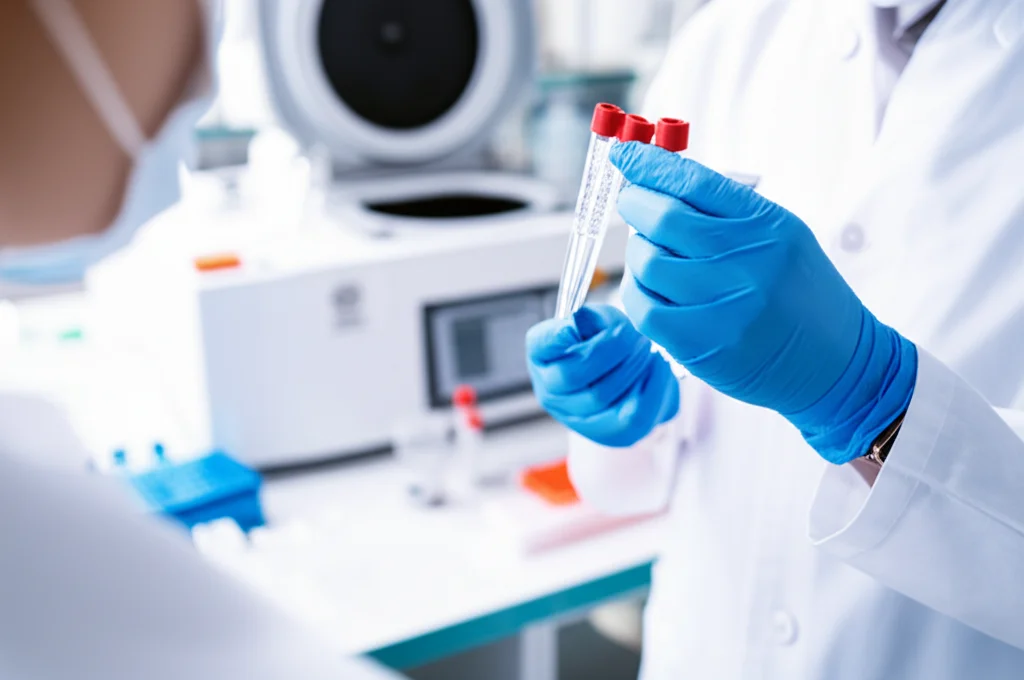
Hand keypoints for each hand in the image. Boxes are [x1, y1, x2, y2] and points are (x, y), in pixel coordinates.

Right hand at [526, 305, 679, 446]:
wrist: (635, 375)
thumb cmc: (611, 342)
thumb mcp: (600, 320)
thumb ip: (590, 320)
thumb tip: (581, 322)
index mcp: (542, 355)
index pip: (541, 346)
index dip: (556, 337)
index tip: (577, 323)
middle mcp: (550, 391)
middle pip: (572, 374)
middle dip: (612, 349)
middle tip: (636, 336)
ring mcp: (576, 419)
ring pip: (601, 397)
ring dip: (632, 367)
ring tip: (648, 351)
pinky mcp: (610, 436)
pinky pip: (631, 419)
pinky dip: (652, 390)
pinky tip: (660, 369)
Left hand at [610, 142, 916, 463]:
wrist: (835, 363)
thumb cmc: (801, 296)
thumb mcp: (781, 237)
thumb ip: (727, 210)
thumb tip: (659, 180)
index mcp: (767, 226)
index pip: (695, 183)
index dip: (651, 166)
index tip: (626, 155)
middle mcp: (747, 262)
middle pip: (663, 219)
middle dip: (636, 205)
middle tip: (633, 204)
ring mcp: (722, 305)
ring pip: (647, 262)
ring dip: (639, 254)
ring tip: (654, 256)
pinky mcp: (701, 344)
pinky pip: (643, 308)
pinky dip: (637, 293)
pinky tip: (651, 291)